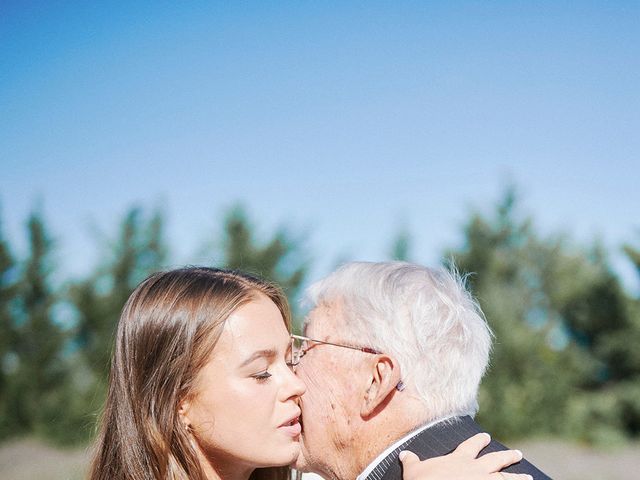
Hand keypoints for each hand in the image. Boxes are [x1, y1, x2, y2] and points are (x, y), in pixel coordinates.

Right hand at [399, 432, 531, 479]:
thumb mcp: (414, 470)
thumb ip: (412, 461)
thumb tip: (404, 454)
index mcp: (459, 460)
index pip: (471, 446)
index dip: (478, 441)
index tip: (485, 436)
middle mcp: (476, 469)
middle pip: (496, 460)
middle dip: (507, 457)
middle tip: (517, 454)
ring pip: (506, 478)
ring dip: (518, 478)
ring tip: (529, 477)